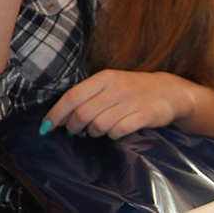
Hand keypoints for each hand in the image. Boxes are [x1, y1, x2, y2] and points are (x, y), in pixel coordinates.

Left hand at [41, 69, 195, 139]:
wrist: (168, 90)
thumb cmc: (130, 89)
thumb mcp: (108, 86)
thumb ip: (86, 98)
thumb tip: (60, 118)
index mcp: (103, 78)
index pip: (72, 96)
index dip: (56, 114)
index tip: (45, 127)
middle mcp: (115, 87)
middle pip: (82, 113)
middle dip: (73, 126)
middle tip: (75, 131)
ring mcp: (131, 101)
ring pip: (99, 124)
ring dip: (93, 132)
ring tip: (95, 131)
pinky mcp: (145, 115)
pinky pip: (119, 131)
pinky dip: (112, 135)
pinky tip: (113, 133)